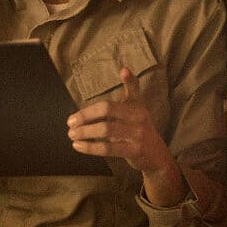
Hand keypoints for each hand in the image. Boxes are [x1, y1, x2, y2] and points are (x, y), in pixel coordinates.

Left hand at [67, 67, 185, 205]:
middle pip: (108, 109)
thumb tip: (118, 75)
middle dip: (86, 115)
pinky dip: (90, 147)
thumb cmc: (137, 129)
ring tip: (72, 134)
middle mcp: (139, 117)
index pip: (133, 89)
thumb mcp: (134, 110)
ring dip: (85, 132)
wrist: (156, 156)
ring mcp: (138, 134)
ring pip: (106, 129)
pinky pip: (108, 148)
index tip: (124, 70)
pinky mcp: (135, 151)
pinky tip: (78, 146)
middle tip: (70, 122)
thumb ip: (125, 94)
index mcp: (137, 105)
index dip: (129, 80)